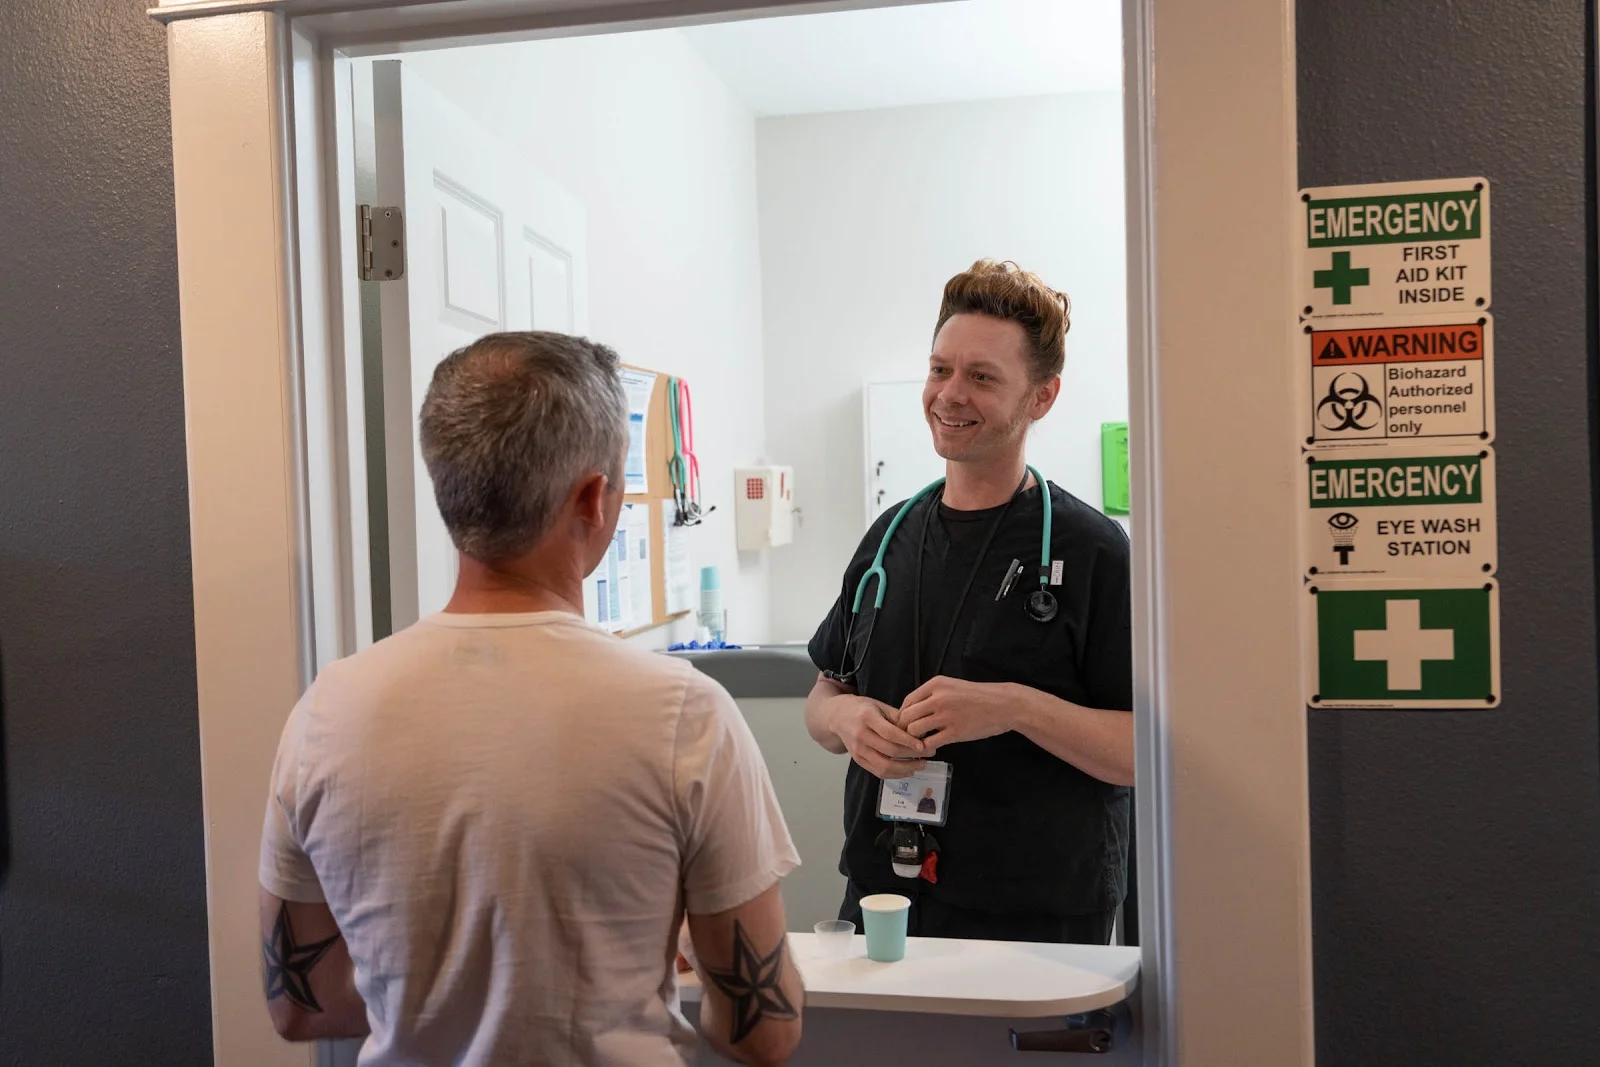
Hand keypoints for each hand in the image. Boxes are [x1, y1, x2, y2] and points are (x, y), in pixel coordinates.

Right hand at [828, 694, 928, 778]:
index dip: (908, 741)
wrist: (837, 717)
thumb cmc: (862, 708)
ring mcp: (857, 750)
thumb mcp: (879, 705)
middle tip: (929, 754)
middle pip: (889, 751)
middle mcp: (860, 735)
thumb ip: (898, 717)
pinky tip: (908, 770)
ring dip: (906, 769)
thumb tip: (919, 730)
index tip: (924, 746)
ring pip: (884, 766)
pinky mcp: (858, 760)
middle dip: (912, 755)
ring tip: (921, 765)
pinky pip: (878, 772)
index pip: (890, 733)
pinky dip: (895, 774)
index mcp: (867, 717)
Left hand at [900, 676, 1020, 747]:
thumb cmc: (978, 696)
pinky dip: (927, 747)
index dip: (904, 715)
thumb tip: (913, 709)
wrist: (1003, 705)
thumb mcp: (953, 686)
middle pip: (907, 716)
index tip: (907, 723)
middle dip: (905, 728)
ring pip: (914, 730)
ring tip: (921, 742)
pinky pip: (929, 742)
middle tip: (911, 735)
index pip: (908, 701)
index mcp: (936, 684)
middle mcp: (938, 698)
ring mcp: (946, 716)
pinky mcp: (955, 732)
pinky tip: (933, 747)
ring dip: (914, 739)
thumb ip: (933, 694)